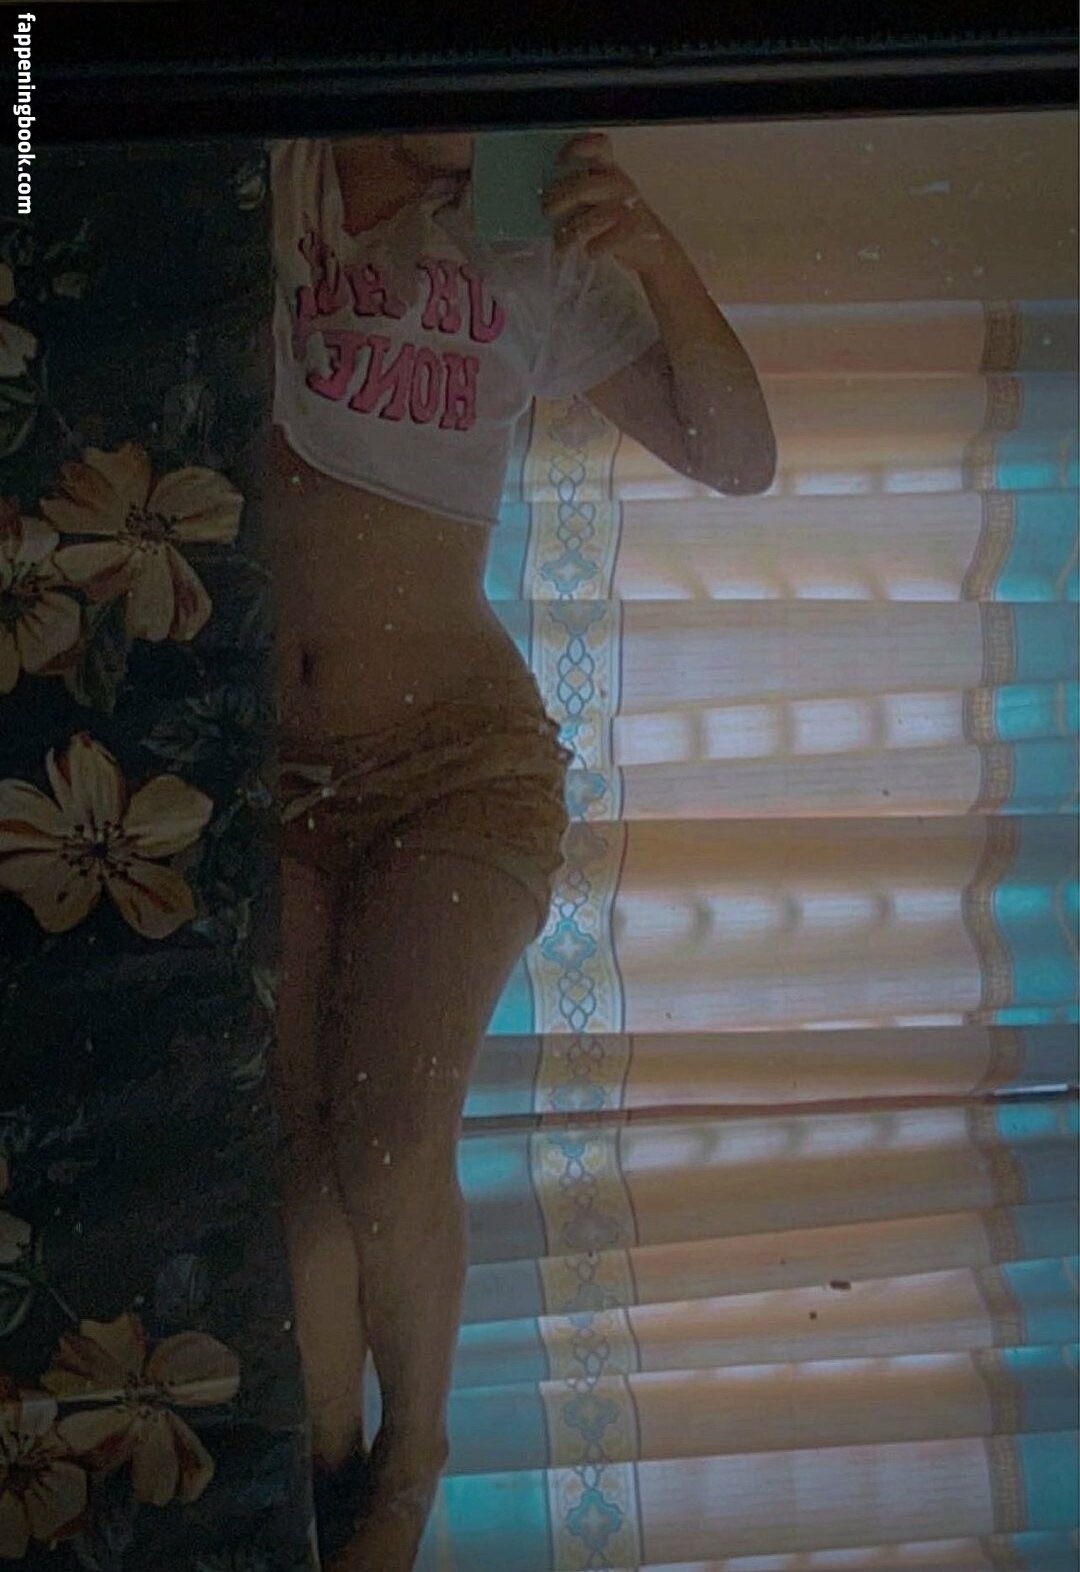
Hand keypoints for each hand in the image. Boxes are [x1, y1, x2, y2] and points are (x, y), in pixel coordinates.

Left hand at [542, 132, 671, 275]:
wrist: (651, 247)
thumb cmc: (615, 222)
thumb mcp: (597, 198)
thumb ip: (575, 192)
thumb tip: (544, 201)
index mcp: (608, 170)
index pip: (598, 146)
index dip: (577, 148)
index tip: (559, 161)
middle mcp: (618, 184)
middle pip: (584, 185)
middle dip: (560, 199)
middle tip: (548, 211)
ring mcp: (629, 206)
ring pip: (595, 216)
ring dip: (572, 232)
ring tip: (562, 246)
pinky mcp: (635, 230)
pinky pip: (610, 239)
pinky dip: (595, 248)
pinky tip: (589, 252)